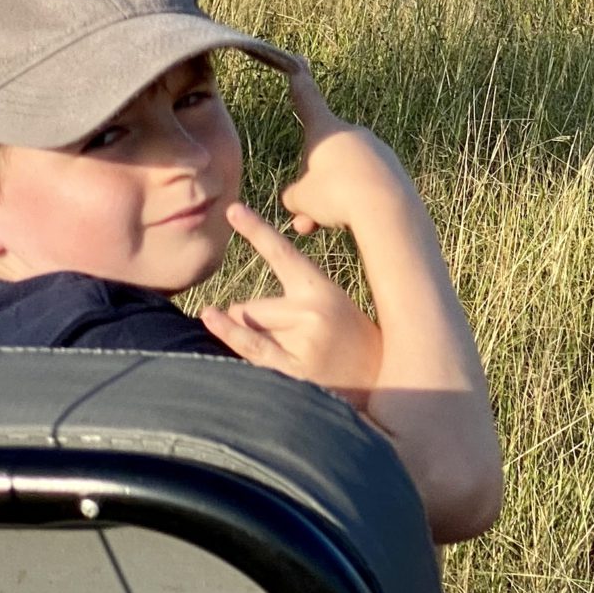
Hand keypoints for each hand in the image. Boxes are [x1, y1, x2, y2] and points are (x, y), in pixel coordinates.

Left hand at [201, 201, 382, 406]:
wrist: (382, 384)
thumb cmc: (351, 344)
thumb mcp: (333, 310)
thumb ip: (289, 304)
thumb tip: (229, 309)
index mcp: (323, 291)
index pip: (284, 254)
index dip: (257, 229)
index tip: (232, 208)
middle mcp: (312, 312)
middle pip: (251, 305)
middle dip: (251, 320)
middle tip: (285, 339)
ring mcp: (302, 341)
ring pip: (248, 325)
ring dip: (249, 336)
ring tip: (285, 351)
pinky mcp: (294, 369)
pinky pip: (250, 346)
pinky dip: (228, 333)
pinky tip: (211, 318)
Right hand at [271, 62, 416, 240]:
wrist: (387, 209)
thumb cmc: (336, 195)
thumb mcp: (301, 198)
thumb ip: (295, 195)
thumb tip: (302, 199)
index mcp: (327, 130)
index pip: (308, 101)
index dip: (300, 83)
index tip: (300, 61)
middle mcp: (353, 134)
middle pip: (322, 157)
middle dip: (311, 185)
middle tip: (305, 214)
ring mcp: (376, 151)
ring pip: (342, 177)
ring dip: (328, 202)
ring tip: (321, 224)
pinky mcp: (393, 171)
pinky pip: (364, 186)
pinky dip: (353, 204)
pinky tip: (351, 221)